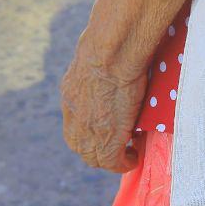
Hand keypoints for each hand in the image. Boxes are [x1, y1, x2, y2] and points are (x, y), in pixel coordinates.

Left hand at [61, 29, 147, 172]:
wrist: (110, 52)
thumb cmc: (108, 42)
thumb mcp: (96, 56)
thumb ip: (99, 65)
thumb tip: (112, 56)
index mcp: (70, 94)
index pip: (74, 124)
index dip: (89, 131)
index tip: (106, 129)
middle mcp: (74, 116)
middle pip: (80, 146)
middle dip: (96, 150)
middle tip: (117, 147)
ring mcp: (87, 130)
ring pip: (94, 157)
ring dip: (110, 158)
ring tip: (127, 153)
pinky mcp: (106, 139)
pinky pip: (113, 162)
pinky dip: (124, 163)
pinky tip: (134, 158)